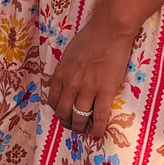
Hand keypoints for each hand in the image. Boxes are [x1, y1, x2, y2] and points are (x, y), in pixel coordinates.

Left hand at [44, 10, 136, 135]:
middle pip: (64, 112)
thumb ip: (66, 70)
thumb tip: (66, 81)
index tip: (63, 114)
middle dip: (66, 123)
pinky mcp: (105, 91)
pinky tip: (96, 134)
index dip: (58, 111)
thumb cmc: (90, 37)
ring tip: (83, 131)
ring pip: (79, 117)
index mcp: (61, 74)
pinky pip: (99, 116)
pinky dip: (97, 128)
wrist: (110, 30)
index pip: (53, 100)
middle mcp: (71, 84)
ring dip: (79, 127)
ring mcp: (88, 89)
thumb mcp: (69, 54)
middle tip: (71, 126)